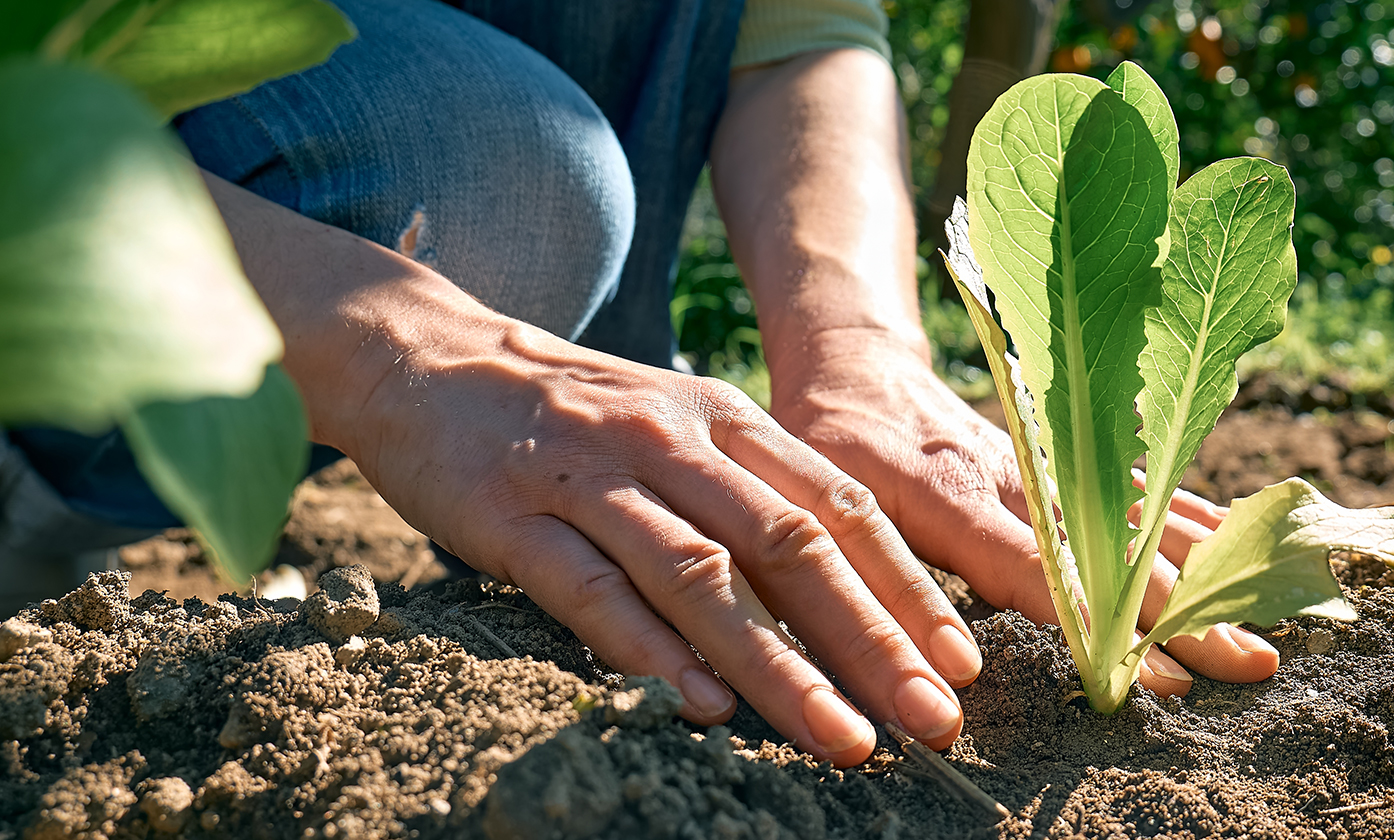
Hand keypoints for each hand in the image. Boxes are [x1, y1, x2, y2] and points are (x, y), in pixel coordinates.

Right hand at [333, 312, 980, 767]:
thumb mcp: (682, 428)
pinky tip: (699, 704)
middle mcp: (673, 442)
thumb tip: (847, 600)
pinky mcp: (512, 515)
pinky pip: (588, 588)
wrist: (427, 356)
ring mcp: (591, 476)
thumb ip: (755, 498)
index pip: (838, 507)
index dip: (906, 586)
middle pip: (790, 545)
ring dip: (778, 664)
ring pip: (702, 576)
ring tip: (840, 736)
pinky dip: (648, 648)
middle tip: (931, 718)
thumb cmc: (577, 414)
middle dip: (871, 638)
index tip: (962, 662)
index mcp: (727, 420)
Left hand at [768, 338, 1279, 696]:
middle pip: (1116, 553)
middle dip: (1188, 611)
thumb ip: (878, 585)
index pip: (1042, 571)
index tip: (1159, 672)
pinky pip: (1139, 482)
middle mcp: (1019, 477)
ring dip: (1208, 568)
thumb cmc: (827, 451)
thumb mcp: (831, 510)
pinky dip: (1191, 513)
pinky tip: (1239, 541)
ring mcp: (1051, 462)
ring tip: (1271, 619)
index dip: (1103, 623)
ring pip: (1142, 516)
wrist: (853, 367)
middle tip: (1252, 664)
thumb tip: (938, 673)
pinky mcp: (1064, 452)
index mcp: (954, 497)